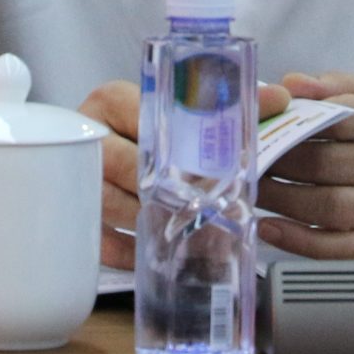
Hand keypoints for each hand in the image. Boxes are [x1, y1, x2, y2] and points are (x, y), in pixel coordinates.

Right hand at [79, 78, 290, 272]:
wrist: (100, 140)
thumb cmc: (153, 128)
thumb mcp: (186, 109)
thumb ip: (233, 105)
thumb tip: (280, 98)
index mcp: (114, 98)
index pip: (143, 118)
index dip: (178, 147)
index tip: (207, 170)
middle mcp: (90, 132)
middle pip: (122, 163)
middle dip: (163, 190)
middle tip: (200, 208)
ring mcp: (75, 172)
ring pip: (108, 202)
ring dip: (148, 221)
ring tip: (184, 233)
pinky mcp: (72, 209)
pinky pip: (96, 236)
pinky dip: (127, 250)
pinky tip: (153, 255)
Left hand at [259, 72, 353, 260]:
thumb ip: (347, 87)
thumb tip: (291, 83)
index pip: (348, 117)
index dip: (298, 119)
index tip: (264, 118)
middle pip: (333, 164)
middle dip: (280, 161)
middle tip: (245, 155)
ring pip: (334, 207)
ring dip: (283, 200)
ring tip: (252, 188)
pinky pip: (346, 248)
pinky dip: (303, 242)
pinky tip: (273, 229)